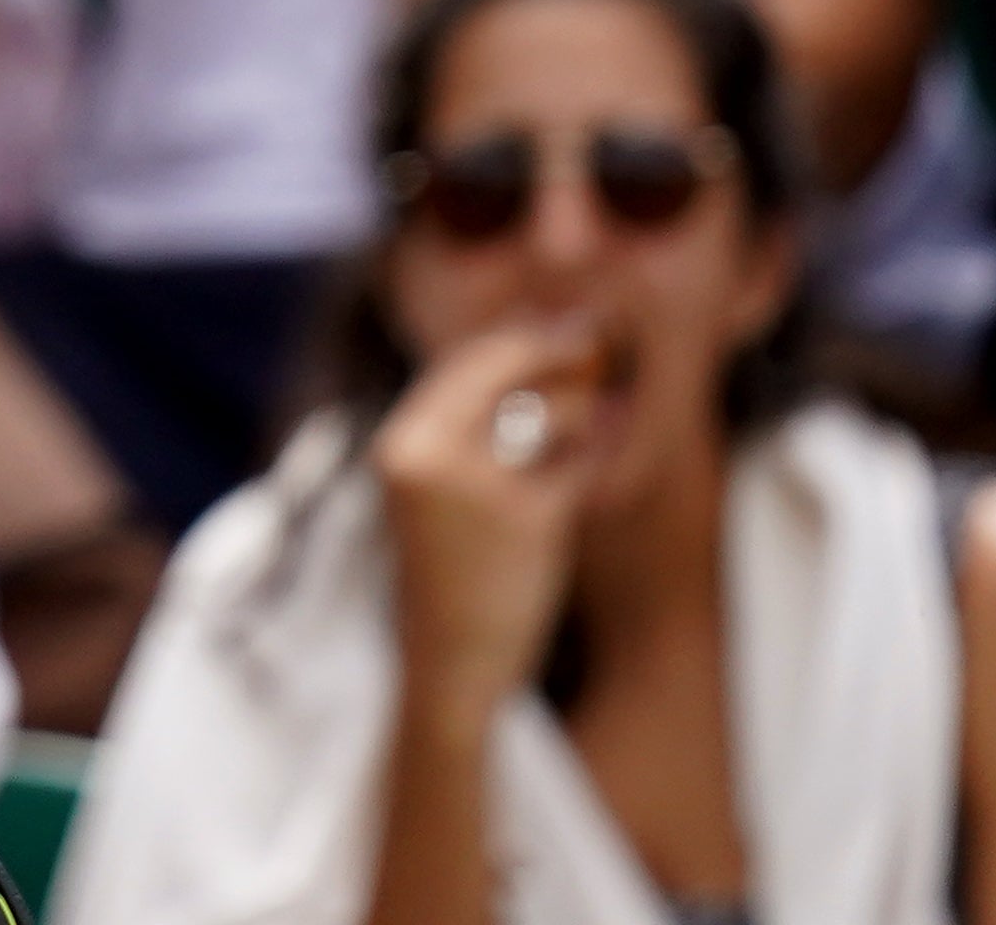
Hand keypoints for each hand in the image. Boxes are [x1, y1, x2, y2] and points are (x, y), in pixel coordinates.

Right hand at [371, 319, 605, 716]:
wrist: (449, 665)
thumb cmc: (450, 574)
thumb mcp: (439, 486)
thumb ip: (474, 419)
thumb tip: (536, 348)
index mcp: (400, 442)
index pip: (465, 358)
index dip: (519, 339)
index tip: (560, 330)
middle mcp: (427, 452)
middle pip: (507, 364)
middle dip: (557, 349)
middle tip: (596, 342)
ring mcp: (478, 486)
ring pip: (554, 412)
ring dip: (578, 418)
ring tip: (579, 439)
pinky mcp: (529, 520)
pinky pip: (579, 466)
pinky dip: (588, 466)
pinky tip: (585, 477)